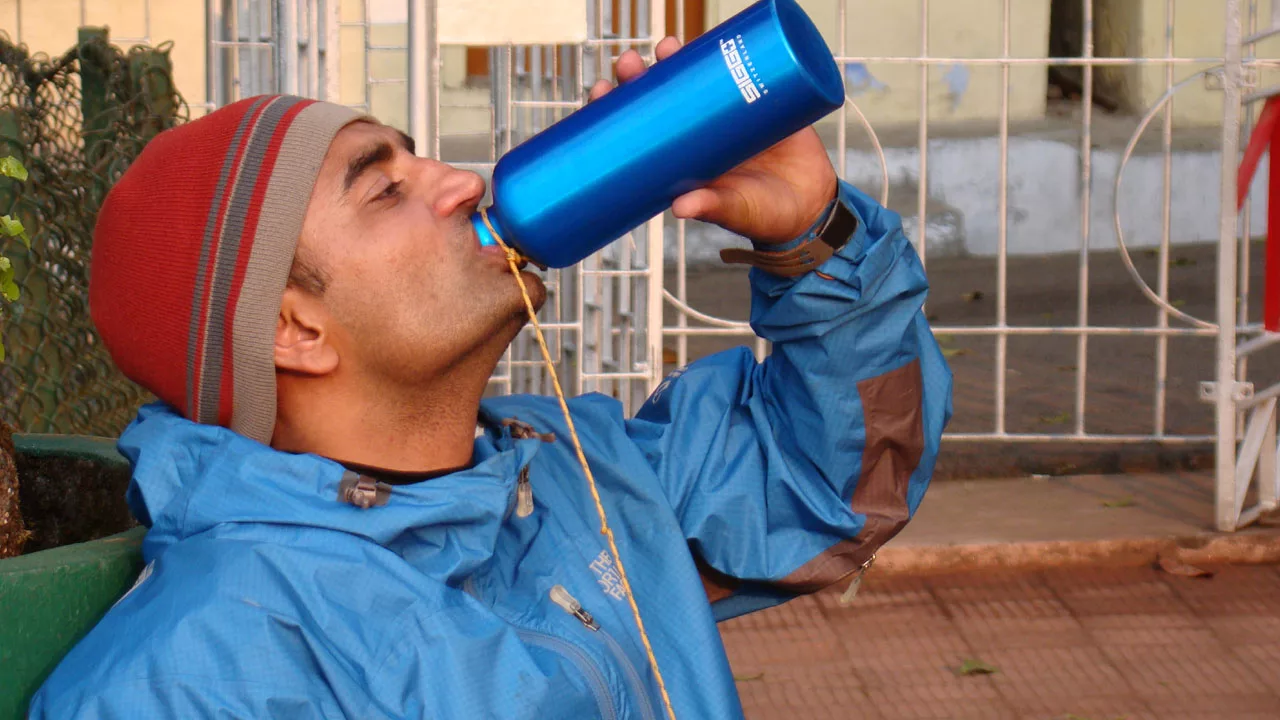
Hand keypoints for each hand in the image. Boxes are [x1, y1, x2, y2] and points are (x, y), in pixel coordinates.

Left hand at [590, 36, 838, 244]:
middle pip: (657, 96)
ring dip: (674, 57)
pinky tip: (711, 37)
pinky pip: (739, 69)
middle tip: (629, 66)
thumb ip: (712, 207)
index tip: (600, 92)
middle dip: (639, 76)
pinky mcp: (759, 100)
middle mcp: (696, 133)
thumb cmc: (764, 216)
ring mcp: (725, 113)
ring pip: (692, 77)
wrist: (811, 207)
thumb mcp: (735, 210)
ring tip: (666, 47)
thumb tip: (681, 208)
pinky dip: (725, 51)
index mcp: (679, 159)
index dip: (614, 109)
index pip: (636, 129)